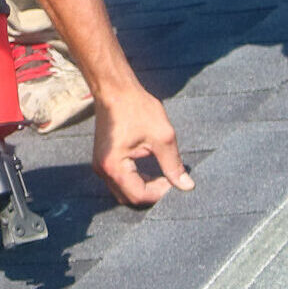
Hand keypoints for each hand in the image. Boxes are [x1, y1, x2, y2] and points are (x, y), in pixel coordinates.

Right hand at [92, 88, 194, 205]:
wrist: (114, 89)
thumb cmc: (137, 108)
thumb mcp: (162, 137)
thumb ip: (173, 165)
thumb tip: (187, 186)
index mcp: (114, 167)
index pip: (140, 196)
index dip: (161, 193)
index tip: (176, 182)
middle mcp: (103, 170)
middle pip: (130, 199)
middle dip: (152, 194)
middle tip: (171, 181)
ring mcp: (100, 166)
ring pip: (124, 192)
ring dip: (144, 189)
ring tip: (163, 177)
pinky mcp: (103, 161)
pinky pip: (120, 181)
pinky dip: (136, 181)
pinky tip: (150, 171)